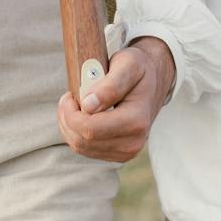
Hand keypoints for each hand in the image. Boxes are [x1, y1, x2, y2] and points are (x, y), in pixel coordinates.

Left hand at [56, 36, 176, 162]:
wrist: (153, 82)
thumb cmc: (138, 70)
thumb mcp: (128, 65)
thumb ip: (110, 85)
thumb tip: (88, 105)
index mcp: (136, 121)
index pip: (90, 129)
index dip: (71, 113)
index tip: (69, 95)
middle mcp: (133, 142)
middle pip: (82, 141)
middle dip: (68, 118)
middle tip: (69, 98)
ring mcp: (126, 152)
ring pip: (80, 147)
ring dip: (69, 126)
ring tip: (74, 105)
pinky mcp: (118, 155)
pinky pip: (85, 149)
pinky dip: (75, 133)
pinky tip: (80, 116)